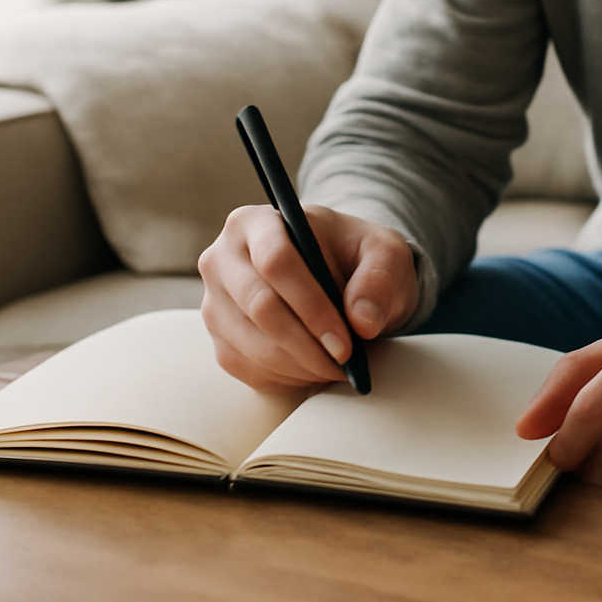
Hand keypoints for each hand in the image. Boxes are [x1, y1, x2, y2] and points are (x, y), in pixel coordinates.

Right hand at [198, 205, 418, 392]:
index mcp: (257, 222)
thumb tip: (362, 321)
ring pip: (252, 345)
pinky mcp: (221, 341)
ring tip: (339, 368)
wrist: (340, 278)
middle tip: (346, 363)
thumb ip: (379, 279)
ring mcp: (215, 303)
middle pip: (258, 306)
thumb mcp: (385, 255)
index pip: (275, 261)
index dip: (311, 306)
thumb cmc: (358, 259)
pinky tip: (317, 370)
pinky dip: (289, 379)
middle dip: (308, 343)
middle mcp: (223, 259)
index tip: (345, 342)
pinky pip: (250, 370)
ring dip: (301, 366)